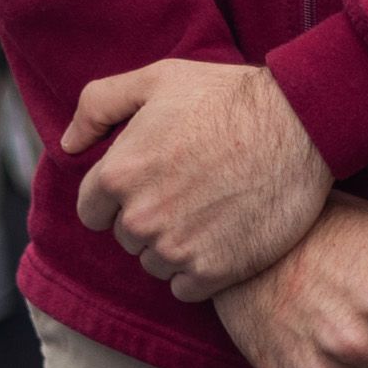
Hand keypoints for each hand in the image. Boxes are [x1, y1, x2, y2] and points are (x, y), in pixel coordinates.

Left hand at [65, 58, 333, 301]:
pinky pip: (185, 288)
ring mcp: (177, 249)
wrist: (299, 124)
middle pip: (126, 237)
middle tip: (188, 187)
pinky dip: (199, 269)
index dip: (119, 194)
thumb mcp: (156, 79)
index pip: (92, 210)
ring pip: (155, 263)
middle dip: (148, 217)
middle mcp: (140, 218)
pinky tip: (222, 235)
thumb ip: (97, 105)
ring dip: (173, 244)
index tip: (151, 179)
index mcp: (118, 174)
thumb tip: (68, 143)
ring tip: (209, 209)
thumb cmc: (226, 97)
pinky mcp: (214, 272)